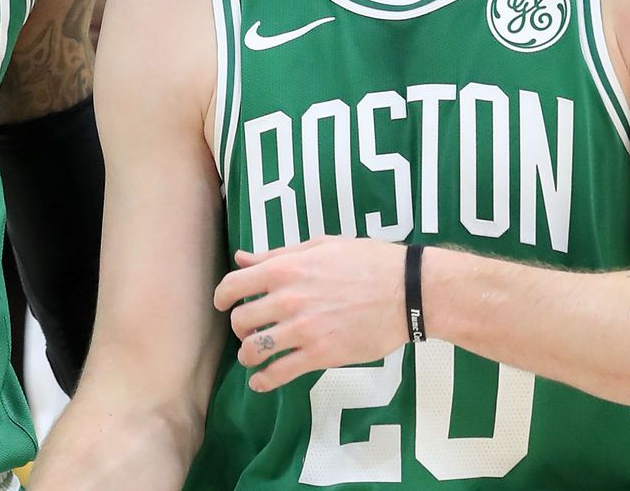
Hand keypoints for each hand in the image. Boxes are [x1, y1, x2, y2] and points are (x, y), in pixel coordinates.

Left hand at [212, 236, 409, 390]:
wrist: (407, 290)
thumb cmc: (368, 261)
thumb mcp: (321, 246)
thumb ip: (279, 255)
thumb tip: (243, 258)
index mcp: (285, 269)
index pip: (234, 285)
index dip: (222, 297)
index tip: (223, 304)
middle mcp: (287, 299)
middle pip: (241, 320)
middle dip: (241, 328)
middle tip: (250, 330)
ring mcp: (302, 329)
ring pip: (255, 349)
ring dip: (249, 355)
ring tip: (254, 356)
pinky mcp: (320, 355)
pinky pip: (280, 373)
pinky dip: (264, 381)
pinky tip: (261, 382)